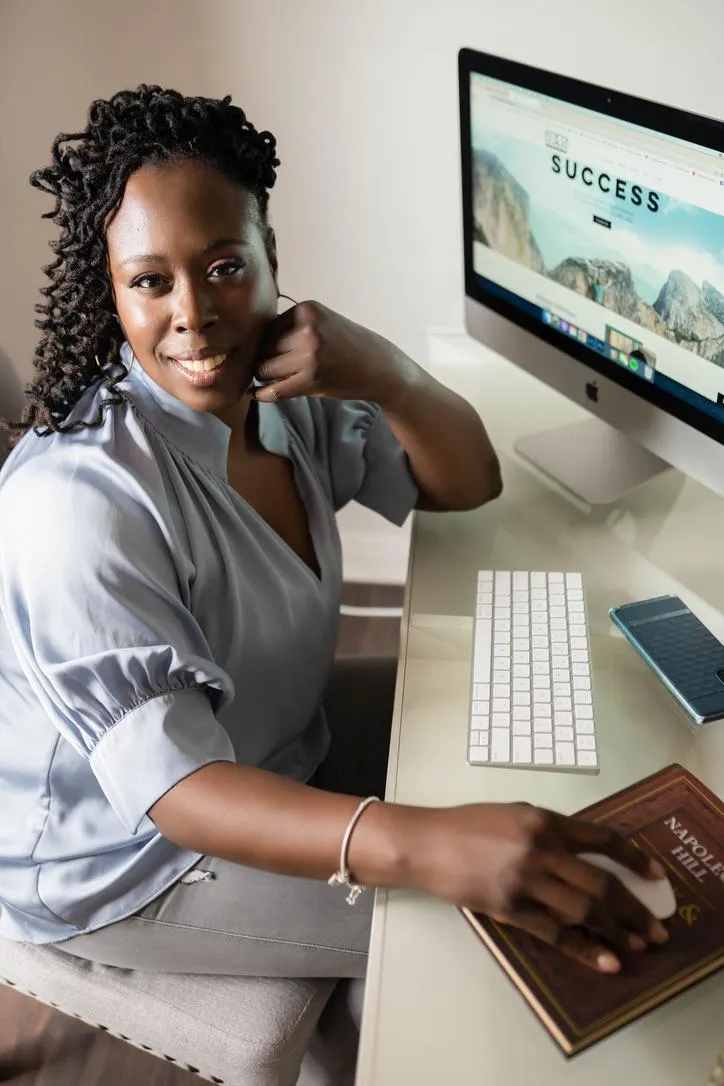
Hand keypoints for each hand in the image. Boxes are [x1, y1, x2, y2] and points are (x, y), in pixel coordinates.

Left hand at [253, 301, 410, 405]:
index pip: (267, 327)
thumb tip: (250, 338)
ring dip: (263, 376)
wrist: (380, 368)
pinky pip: (276, 388)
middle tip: (267, 369)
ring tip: (269, 380)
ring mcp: (309, 354)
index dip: (264, 343)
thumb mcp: (323, 322)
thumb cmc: (348, 346)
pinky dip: (263, 394)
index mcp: (307, 310)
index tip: (268, 354)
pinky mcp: (312, 379)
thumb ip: (292, 326)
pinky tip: (257, 395)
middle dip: (262, 359)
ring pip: (266, 367)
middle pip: (264, 347)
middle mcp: (307, 329)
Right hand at [407, 802, 668, 972]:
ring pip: (584, 909)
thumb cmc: (467, 825)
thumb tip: (584, 853)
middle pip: (601, 882)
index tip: (656, 875)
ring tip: (637, 945)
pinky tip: (604, 959)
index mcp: (544, 820)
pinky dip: (584, 948)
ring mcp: (525, 881)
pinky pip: (555, 932)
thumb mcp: (514, 814)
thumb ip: (548, 830)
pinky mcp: (509, 908)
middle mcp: (540, 849)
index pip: (603, 839)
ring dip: (616, 930)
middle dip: (634, 909)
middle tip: (656, 928)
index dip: (635, 859)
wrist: (426, 843)